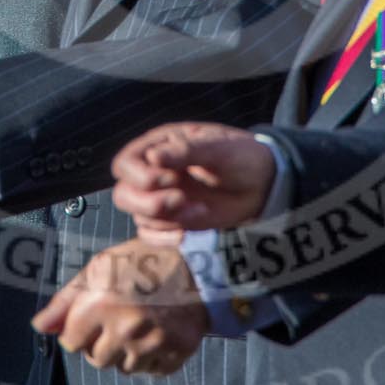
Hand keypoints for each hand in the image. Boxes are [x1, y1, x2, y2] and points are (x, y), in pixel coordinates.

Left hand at [31, 239, 208, 374]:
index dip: (78, 330)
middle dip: (101, 343)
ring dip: (126, 352)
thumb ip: (66, 300)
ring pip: (123, 368)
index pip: (70, 343)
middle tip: (119, 318)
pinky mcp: (175, 355)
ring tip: (141, 322)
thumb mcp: (100, 267)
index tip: (92, 318)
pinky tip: (157, 332)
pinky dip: (152, 358)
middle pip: (95, 360)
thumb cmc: (146, 260)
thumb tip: (40, 327)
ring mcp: (151, 344)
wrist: (198, 263)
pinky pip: (151, 371)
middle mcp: (124, 328)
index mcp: (100, 304)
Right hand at [111, 122, 275, 233]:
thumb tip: (153, 156)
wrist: (261, 184)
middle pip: (123, 194)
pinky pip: (149, 235)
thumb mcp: (218, 148)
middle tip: (181, 200)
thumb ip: (187, 151)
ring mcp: (160, 197)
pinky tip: (185, 235)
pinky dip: (163, 238)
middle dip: (148, 203)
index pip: (125, 164)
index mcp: (159, 145)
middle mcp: (153, 171)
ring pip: (137, 216)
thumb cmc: (239, 156)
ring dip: (164, 220)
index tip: (173, 179)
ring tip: (198, 210)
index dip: (142, 176)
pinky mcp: (171, 219)